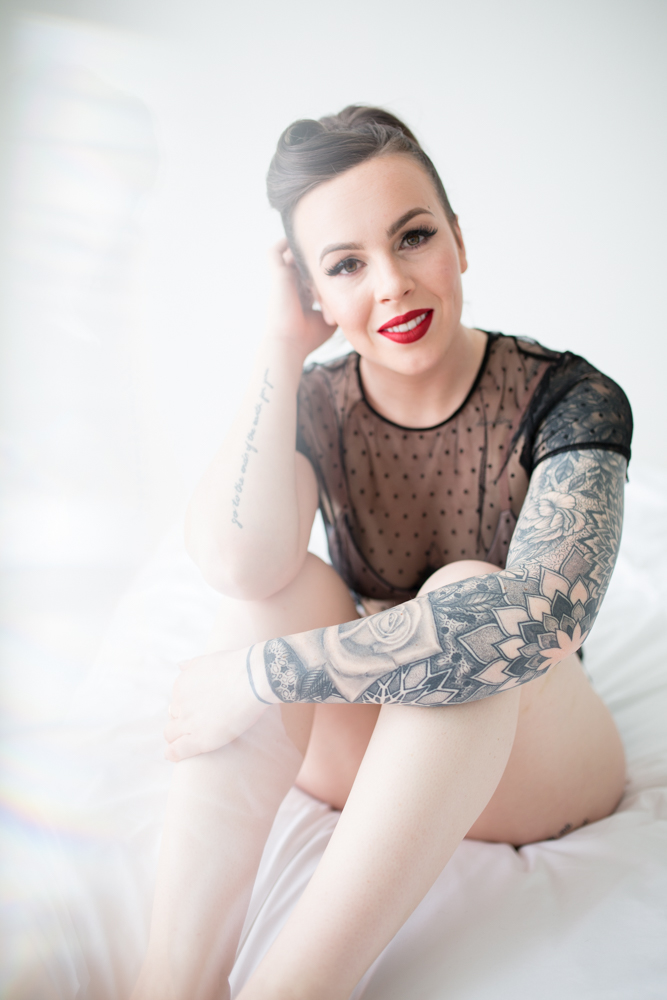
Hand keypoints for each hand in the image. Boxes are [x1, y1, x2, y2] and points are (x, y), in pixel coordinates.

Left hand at [164, 647, 267, 760]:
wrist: (253, 679)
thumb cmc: (236, 667)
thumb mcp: (207, 659)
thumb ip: (191, 665)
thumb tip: (179, 666)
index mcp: (182, 685)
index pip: (176, 701)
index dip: (185, 707)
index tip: (196, 709)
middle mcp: (181, 703)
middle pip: (173, 717)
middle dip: (180, 720)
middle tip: (196, 724)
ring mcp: (189, 722)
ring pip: (171, 734)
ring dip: (176, 737)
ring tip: (186, 741)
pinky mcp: (200, 739)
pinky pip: (177, 750)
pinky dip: (173, 754)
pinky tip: (172, 755)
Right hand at [265, 238, 336, 356]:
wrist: (290, 342)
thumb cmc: (309, 337)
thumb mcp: (330, 319)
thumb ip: (337, 305)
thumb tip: (353, 298)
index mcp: (302, 297)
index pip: (312, 277)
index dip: (324, 271)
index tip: (342, 266)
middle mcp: (291, 287)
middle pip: (304, 264)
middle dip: (317, 259)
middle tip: (335, 249)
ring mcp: (282, 280)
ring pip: (293, 256)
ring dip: (306, 253)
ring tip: (322, 244)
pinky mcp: (277, 275)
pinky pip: (275, 252)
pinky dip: (284, 243)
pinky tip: (301, 239)